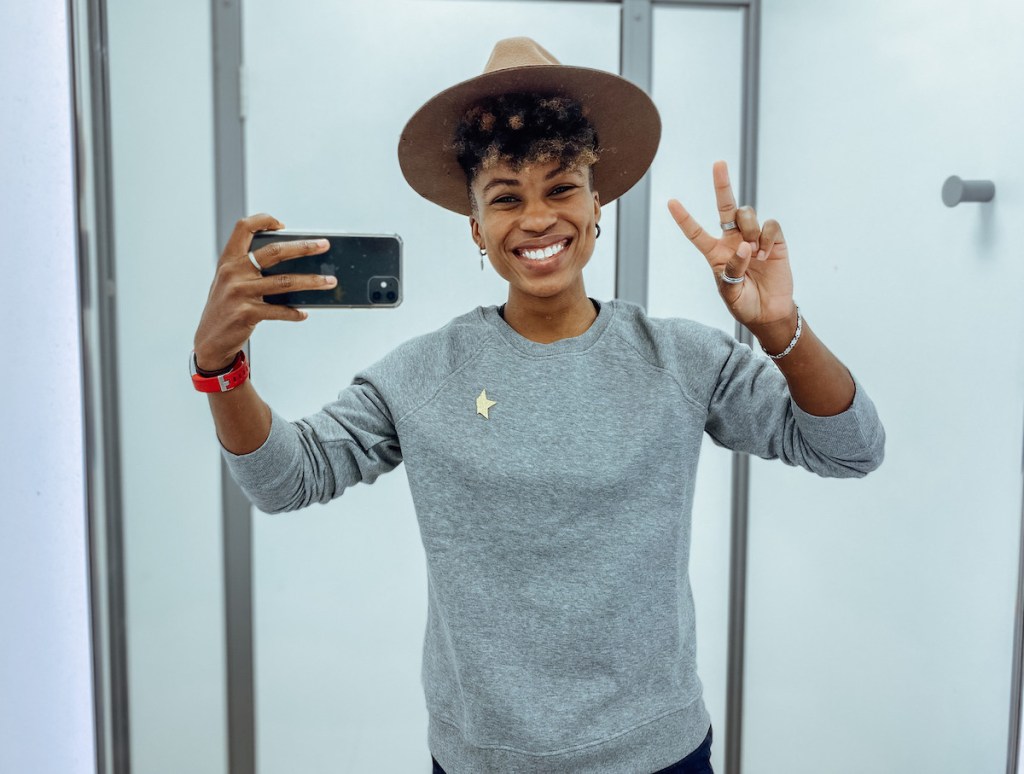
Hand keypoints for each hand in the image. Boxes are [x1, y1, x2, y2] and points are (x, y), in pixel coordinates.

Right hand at [192, 213, 336, 370]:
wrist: (209, 340)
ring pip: (285, 281)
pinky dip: (295, 313)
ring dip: (312, 281)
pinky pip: (280, 311)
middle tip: (324, 245)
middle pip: (275, 251)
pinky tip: (304, 313)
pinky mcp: (247, 313)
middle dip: (304, 247)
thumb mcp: (231, 282)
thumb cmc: (226, 307)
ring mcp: (240, 292)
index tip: (283, 225)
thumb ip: (251, 269)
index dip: (264, 220)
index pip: (244, 228)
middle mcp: (233, 272)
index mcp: (228, 260)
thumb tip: (294, 263)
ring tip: (330, 281)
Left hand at [667, 161, 793, 327]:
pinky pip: (770, 225)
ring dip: (750, 230)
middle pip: (725, 206)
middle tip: (718, 163)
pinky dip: (767, 238)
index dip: (684, 219)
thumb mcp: (731, 293)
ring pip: (748, 214)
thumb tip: (743, 247)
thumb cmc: (744, 303)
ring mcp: (753, 237)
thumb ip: (732, 271)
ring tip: (755, 253)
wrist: (769, 312)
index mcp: (715, 253)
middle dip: (722, 184)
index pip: (696, 232)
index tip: (670, 202)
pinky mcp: (774, 240)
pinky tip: (766, 255)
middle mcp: (733, 240)